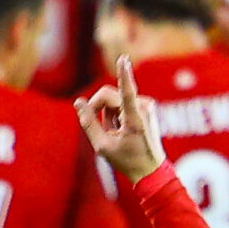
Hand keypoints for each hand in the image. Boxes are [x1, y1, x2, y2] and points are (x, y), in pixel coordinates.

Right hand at [75, 56, 164, 183]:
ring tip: (115, 134)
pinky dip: (116, 115)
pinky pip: (121, 103)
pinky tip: (122, 129)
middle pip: (108, 95)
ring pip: (114, 100)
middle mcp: (143, 107)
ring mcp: (146, 104)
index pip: (127, 92)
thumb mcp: (102, 146)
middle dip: (96, 108)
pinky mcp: (145, 105)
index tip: (124, 59)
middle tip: (92, 126)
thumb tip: (78, 102)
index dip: (123, 74)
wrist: (150, 169)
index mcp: (135, 119)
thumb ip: (88, 123)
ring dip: (108, 115)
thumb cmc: (127, 160)